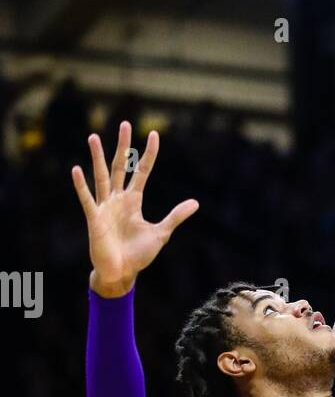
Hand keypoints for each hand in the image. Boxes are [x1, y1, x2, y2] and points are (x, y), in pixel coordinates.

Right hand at [72, 123, 198, 296]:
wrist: (121, 273)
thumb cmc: (138, 255)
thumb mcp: (161, 233)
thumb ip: (175, 216)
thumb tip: (195, 203)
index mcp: (133, 201)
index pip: (141, 171)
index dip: (148, 154)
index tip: (154, 134)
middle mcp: (118, 199)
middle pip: (120, 166)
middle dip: (122, 146)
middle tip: (125, 124)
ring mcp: (105, 207)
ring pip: (101, 176)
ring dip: (98, 157)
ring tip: (93, 137)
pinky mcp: (95, 219)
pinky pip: (88, 199)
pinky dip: (81, 185)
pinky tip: (77, 169)